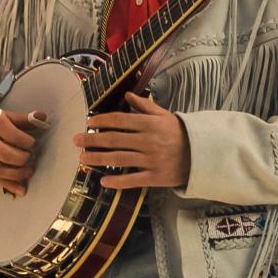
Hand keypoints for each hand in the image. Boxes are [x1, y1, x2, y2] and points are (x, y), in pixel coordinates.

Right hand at [0, 103, 46, 196]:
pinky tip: (19, 189)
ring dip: (16, 175)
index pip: (13, 136)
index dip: (27, 143)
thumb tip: (42, 118)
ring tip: (28, 172)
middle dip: (22, 159)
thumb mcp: (2, 114)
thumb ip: (23, 119)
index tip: (32, 144)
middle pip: (5, 155)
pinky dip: (7, 185)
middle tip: (30, 157)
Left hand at [73, 92, 190, 188]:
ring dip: (98, 159)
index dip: (102, 121)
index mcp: (149, 124)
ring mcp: (151, 160)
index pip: (120, 121)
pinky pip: (133, 180)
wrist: (201, 154)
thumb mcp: (164, 115)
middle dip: (92, 139)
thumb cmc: (179, 133)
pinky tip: (103, 182)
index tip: (88, 122)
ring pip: (119, 159)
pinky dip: (117, 181)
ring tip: (82, 158)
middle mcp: (148, 141)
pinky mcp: (154, 177)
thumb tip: (127, 95)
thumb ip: (144, 106)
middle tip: (75, 140)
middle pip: (114, 140)